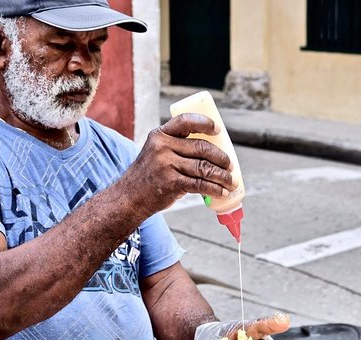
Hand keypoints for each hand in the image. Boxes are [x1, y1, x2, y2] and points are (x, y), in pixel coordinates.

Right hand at [121, 113, 236, 216]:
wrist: (129, 197)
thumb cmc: (149, 175)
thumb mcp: (156, 153)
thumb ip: (176, 148)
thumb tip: (212, 153)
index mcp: (160, 135)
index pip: (185, 121)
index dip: (205, 123)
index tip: (218, 130)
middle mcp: (162, 146)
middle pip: (202, 147)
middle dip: (221, 158)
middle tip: (230, 166)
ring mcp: (166, 164)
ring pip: (204, 167)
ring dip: (222, 176)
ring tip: (230, 181)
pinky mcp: (171, 182)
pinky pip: (200, 184)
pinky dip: (215, 189)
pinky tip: (221, 192)